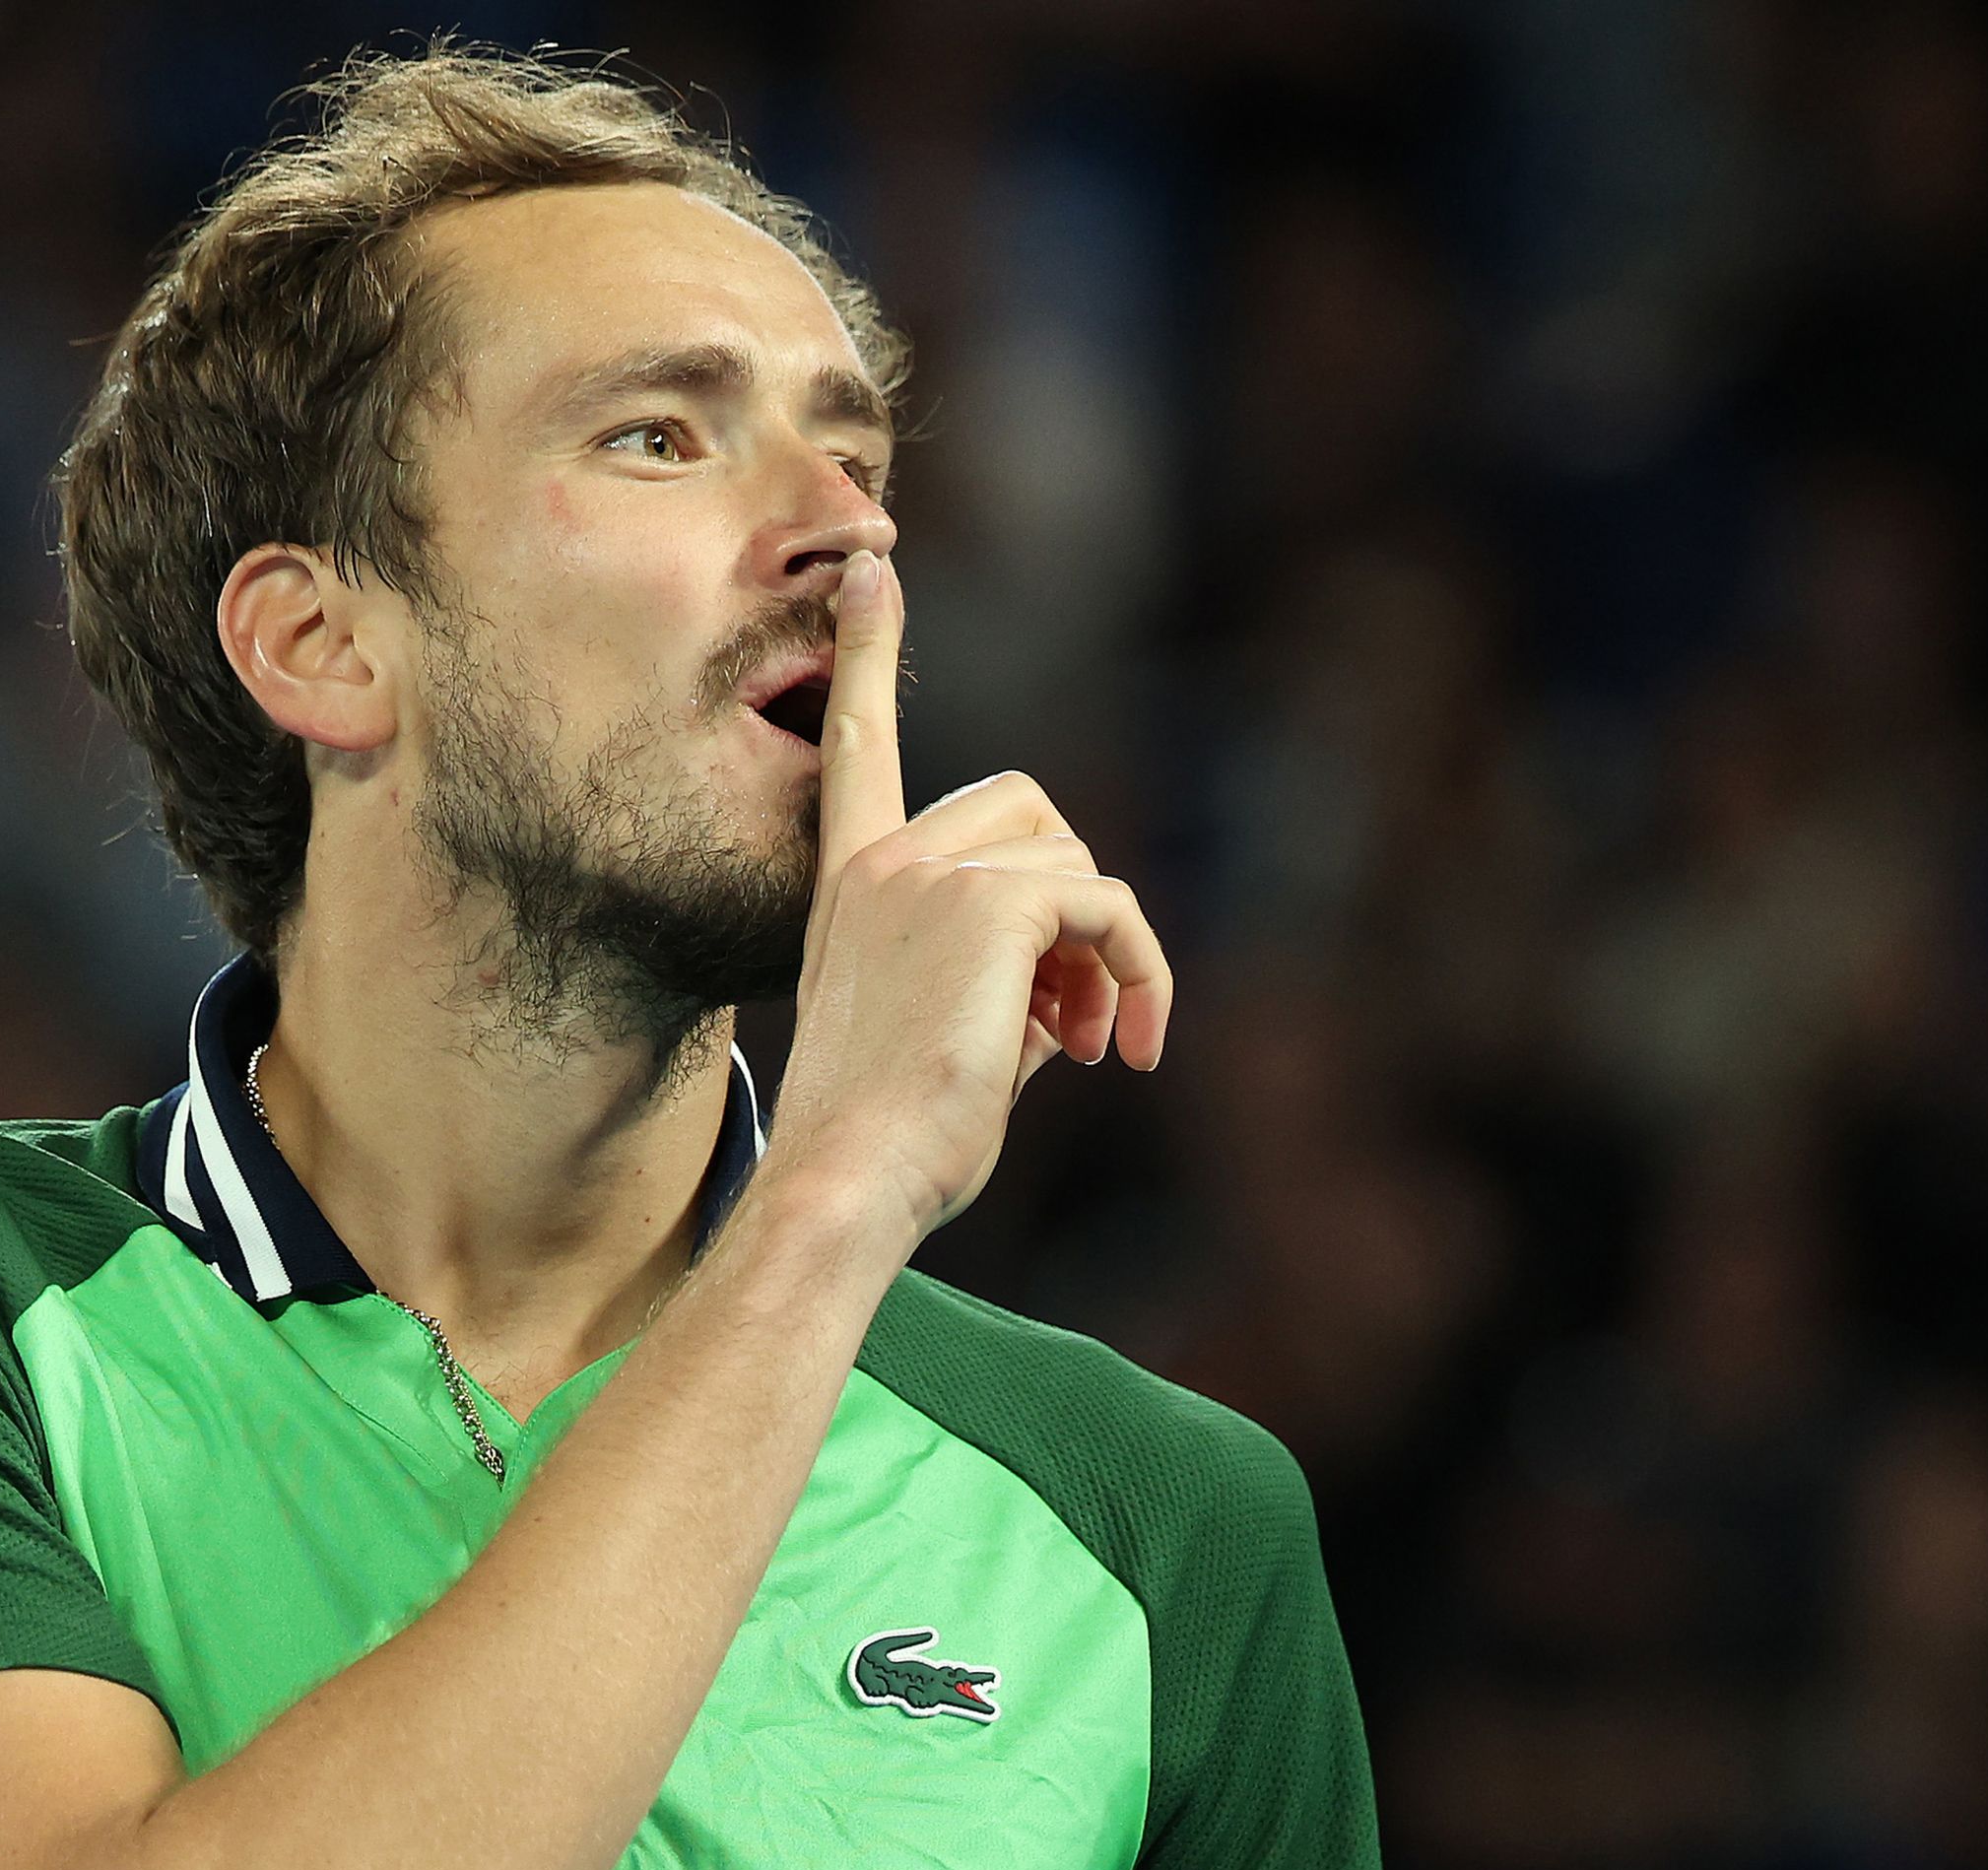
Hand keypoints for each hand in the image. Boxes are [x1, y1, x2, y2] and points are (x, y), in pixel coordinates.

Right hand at [765, 551, 1173, 1241]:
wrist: (849, 1183)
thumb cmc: (891, 1144)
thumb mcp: (944, 1039)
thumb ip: (999, 983)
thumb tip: (1078, 994)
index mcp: (850, 882)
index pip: (861, 744)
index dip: (871, 652)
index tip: (872, 567)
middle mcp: (882, 860)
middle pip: (1028, 813)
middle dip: (1073, 909)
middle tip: (1073, 1021)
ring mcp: (930, 874)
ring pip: (1077, 867)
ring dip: (1106, 959)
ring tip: (1082, 1046)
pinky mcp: (992, 903)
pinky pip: (1108, 907)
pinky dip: (1138, 975)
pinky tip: (1117, 1051)